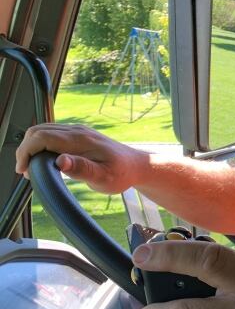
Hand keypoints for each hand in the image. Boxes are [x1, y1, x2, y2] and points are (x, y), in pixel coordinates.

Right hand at [15, 123, 147, 192]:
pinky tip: (43, 162)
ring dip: (31, 147)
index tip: (24, 170)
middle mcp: (77, 131)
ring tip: (32, 169)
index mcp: (80, 140)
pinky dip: (40, 145)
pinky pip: (51, 134)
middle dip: (25, 150)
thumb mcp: (103, 178)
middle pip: (38, 131)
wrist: (136, 165)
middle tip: (26, 172)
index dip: (27, 152)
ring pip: (42, 131)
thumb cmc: (122, 174)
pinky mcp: (77, 135)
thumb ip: (81, 169)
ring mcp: (77, 131)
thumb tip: (60, 161)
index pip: (42, 137)